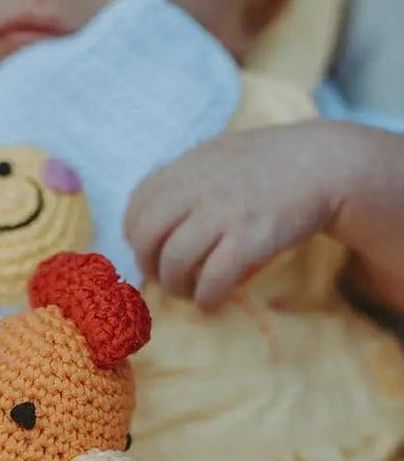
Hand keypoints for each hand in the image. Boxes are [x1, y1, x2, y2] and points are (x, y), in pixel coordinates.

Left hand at [125, 122, 342, 310]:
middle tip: (165, 277)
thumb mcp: (215, 158)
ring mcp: (223, 212)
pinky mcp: (250, 237)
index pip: (137, 206)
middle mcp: (198, 188)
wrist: (324, 162)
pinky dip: (206, 297)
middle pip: (146, 236)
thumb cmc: (265, 165)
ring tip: (188, 292)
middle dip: (148, 265)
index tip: (151, 251)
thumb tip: (146, 218)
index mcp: (186, 168)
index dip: (136, 236)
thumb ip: (181, 182)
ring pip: (174, 260)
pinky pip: (213, 277)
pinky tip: (210, 302)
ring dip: (175, 286)